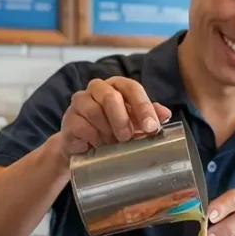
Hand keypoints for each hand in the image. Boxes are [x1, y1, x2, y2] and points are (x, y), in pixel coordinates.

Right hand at [56, 76, 170, 160]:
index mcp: (117, 85)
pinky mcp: (69, 119)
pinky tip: (98, 146)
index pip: (132, 87)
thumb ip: (150, 116)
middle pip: (110, 97)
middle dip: (123, 120)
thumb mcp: (136, 124)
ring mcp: (80, 101)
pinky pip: (82, 126)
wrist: (86, 150)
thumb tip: (165, 114)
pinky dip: (94, 138)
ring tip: (113, 143)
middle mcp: (97, 88)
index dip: (143, 106)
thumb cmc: (114, 131)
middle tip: (128, 137)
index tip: (151, 127)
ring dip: (107, 131)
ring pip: (94, 111)